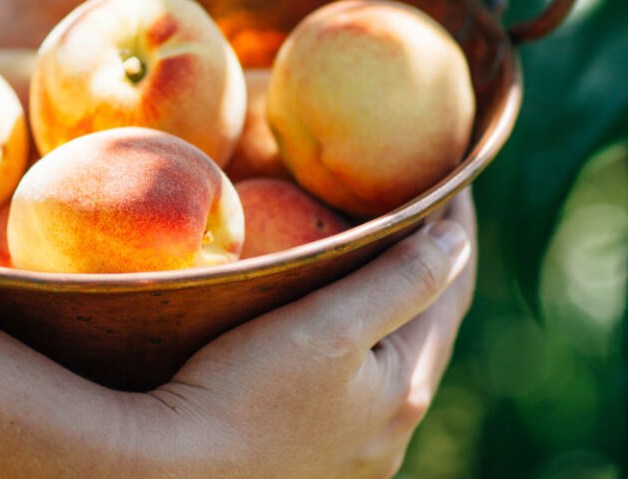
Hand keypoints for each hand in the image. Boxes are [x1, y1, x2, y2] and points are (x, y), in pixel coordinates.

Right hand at [129, 190, 475, 478]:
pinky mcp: (314, 462)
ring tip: (382, 263)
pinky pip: (357, 391)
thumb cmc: (243, 389)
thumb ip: (400, 281)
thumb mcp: (329, 324)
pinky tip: (336, 337)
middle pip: (426, 331)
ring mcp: (353, 454)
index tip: (453, 177)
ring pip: (392, 365)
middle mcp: (391, 432)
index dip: (456, 231)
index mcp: (405, 391)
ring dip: (396, 313)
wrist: (169, 470)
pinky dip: (363, 348)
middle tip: (422, 211)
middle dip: (431, 272)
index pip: (449, 292)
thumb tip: (458, 238)